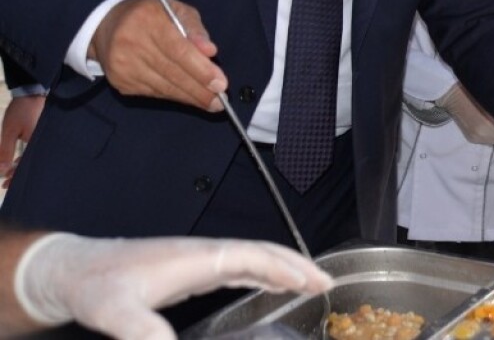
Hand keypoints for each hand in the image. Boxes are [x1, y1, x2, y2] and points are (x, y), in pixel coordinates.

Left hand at [0, 95, 44, 187]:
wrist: (32, 93)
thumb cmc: (21, 111)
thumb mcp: (9, 131)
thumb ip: (5, 151)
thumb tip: (1, 170)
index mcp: (37, 143)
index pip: (26, 166)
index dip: (15, 176)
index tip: (4, 184)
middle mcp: (44, 143)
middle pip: (31, 164)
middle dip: (17, 175)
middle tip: (5, 183)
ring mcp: (44, 139)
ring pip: (32, 158)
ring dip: (20, 166)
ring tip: (8, 173)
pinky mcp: (42, 135)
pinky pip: (34, 151)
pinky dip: (24, 157)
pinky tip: (16, 161)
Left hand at [13, 233, 332, 339]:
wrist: (74, 270)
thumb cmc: (97, 284)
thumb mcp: (117, 313)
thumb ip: (145, 334)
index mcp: (198, 257)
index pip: (253, 256)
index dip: (287, 268)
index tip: (315, 281)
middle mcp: (205, 254)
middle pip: (262, 253)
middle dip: (297, 265)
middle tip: (327, 283)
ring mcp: (200, 260)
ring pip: (254, 259)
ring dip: (284, 268)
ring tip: (311, 284)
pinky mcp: (193, 269)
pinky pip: (240, 268)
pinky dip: (263, 274)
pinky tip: (271, 286)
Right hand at [90, 0, 226, 111]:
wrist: (107, 25)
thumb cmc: (151, 16)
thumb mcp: (176, 10)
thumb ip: (195, 29)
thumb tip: (210, 51)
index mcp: (148, 19)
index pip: (178, 50)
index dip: (200, 69)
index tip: (220, 83)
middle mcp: (131, 42)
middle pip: (171, 72)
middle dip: (199, 89)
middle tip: (220, 100)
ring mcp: (122, 65)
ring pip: (163, 87)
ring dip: (189, 97)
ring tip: (210, 103)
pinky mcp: (119, 81)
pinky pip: (153, 93)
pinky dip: (174, 96)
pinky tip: (188, 97)